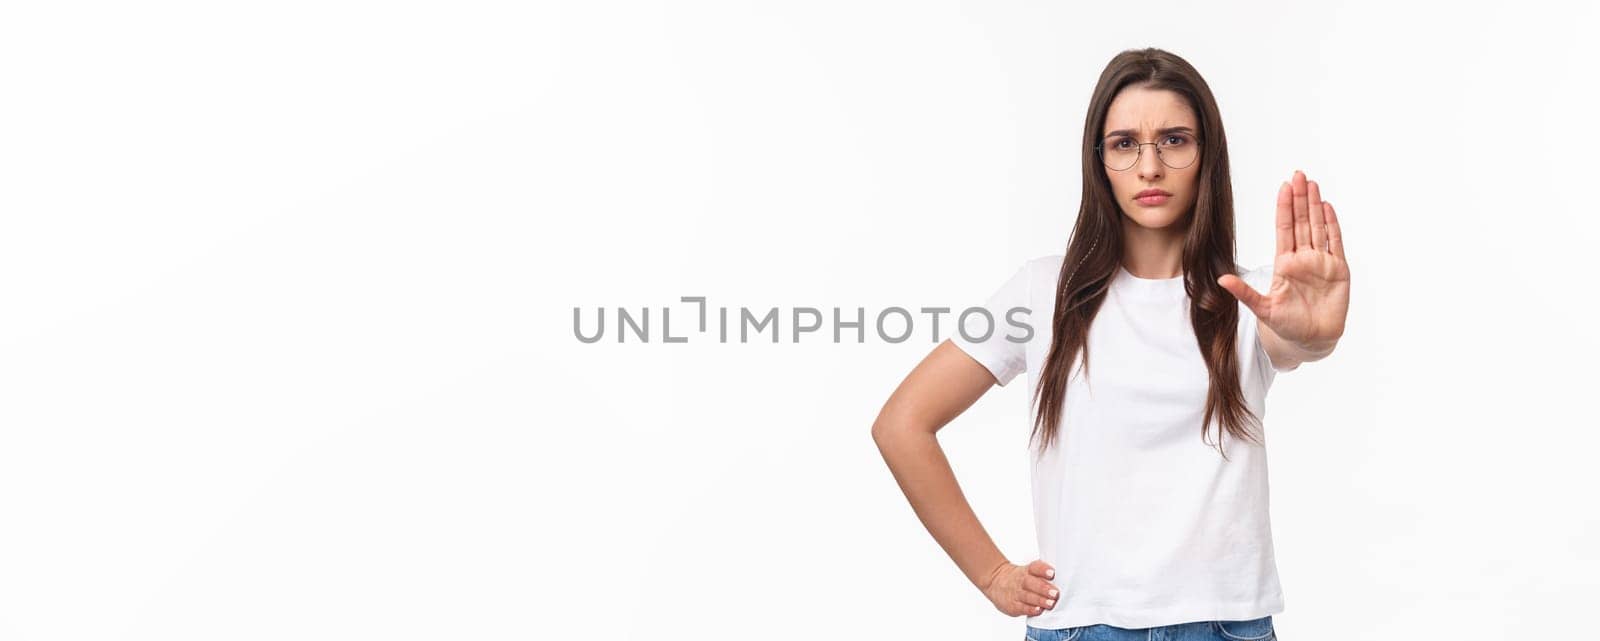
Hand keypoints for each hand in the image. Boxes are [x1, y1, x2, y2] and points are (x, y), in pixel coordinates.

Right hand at [981, 559, 1059, 616]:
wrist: (996, 582)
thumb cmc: (1020, 578)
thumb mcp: (1028, 571)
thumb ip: (1043, 575)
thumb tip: (1065, 578)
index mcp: (1026, 571)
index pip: (1035, 568)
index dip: (1043, 570)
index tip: (1052, 573)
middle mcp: (1021, 581)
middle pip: (1031, 583)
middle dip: (1044, 588)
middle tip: (1055, 593)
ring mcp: (1016, 593)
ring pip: (1028, 596)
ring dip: (1040, 600)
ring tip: (1050, 603)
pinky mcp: (1013, 605)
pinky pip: (1022, 607)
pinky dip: (1031, 609)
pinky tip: (1039, 610)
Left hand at [1219, 170, 1349, 352]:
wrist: (1310, 340)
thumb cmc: (1286, 325)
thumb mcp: (1263, 309)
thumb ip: (1244, 293)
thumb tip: (1221, 280)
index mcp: (1284, 264)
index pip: (1285, 229)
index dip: (1285, 208)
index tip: (1283, 187)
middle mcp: (1303, 259)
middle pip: (1302, 222)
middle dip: (1300, 199)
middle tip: (1299, 174)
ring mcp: (1321, 263)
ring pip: (1319, 227)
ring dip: (1316, 206)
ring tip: (1313, 184)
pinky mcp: (1338, 270)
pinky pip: (1335, 243)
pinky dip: (1333, 225)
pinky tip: (1328, 208)